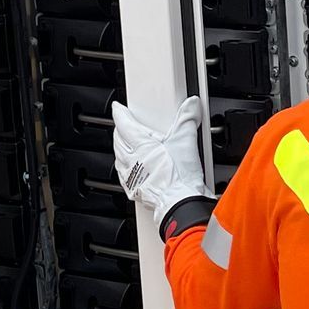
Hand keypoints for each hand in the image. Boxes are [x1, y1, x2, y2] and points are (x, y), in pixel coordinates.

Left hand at [112, 95, 206, 219]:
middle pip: (118, 141)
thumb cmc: (179, 176)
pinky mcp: (136, 191)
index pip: (123, 124)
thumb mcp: (186, 141)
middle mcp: (131, 160)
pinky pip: (125, 177)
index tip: (117, 109)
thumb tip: (191, 105)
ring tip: (128, 146)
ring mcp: (132, 177)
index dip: (119, 114)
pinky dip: (126, 170)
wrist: (179, 202)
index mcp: (140, 145)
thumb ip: (187, 119)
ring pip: (119, 159)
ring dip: (120, 150)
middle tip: (124, 125)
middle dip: (120, 131)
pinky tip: (134, 170)